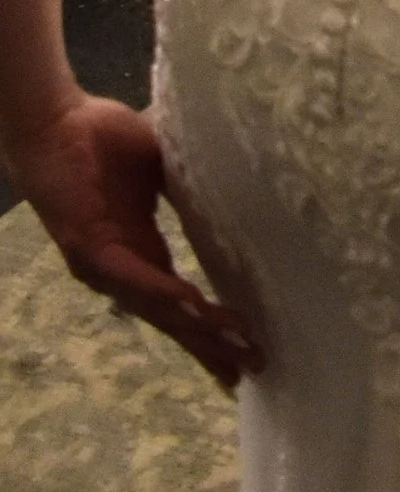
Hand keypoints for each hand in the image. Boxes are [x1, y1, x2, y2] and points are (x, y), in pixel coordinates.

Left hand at [9, 95, 263, 391]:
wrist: (53, 122)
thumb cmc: (101, 140)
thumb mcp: (158, 169)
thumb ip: (188, 189)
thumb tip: (234, 186)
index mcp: (140, 252)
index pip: (179, 304)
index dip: (208, 332)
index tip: (242, 356)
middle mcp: (123, 270)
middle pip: (173, 320)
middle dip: (212, 347)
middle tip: (253, 369)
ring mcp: (105, 265)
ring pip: (157, 310)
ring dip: (196, 332)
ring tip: (235, 349)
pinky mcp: (90, 250)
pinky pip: (133, 280)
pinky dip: (164, 296)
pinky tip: (193, 309)